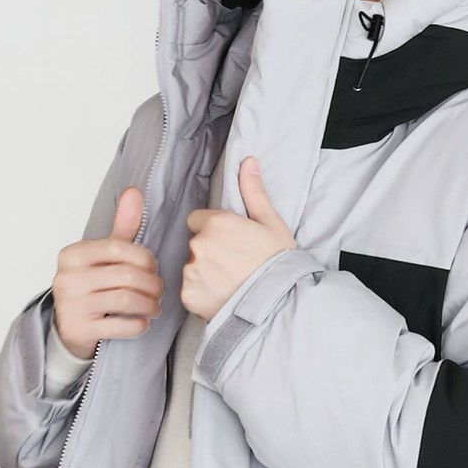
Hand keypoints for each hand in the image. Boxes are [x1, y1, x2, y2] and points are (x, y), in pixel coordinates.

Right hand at [51, 186, 164, 357]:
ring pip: (126, 301)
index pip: (119, 248)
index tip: (153, 268)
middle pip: (127, 277)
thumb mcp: (103, 255)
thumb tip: (134, 192)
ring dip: (149, 305)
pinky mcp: (79, 330)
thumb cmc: (91, 286)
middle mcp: (68, 278)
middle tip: (159, 290)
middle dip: (152, 284)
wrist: (68, 326)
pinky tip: (142, 322)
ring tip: (154, 306)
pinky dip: (139, 325)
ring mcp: (72, 306)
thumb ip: (121, 227)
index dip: (145, 259)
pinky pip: (120, 326)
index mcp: (73, 254)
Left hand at [181, 156, 296, 322]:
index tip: (230, 242)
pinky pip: (190, 290)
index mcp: (218, 223)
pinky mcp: (188, 295)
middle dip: (209, 251)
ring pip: (191, 267)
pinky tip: (223, 297)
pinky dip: (202, 294)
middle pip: (195, 243)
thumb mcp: (271, 224)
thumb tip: (247, 162)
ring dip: (204, 273)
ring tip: (230, 283)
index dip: (213, 230)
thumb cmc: (278, 264)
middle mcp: (199, 245)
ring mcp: (192, 271)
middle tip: (234, 265)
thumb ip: (253, 193)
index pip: (198, 219)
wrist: (279, 305)